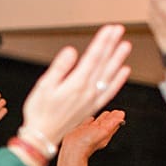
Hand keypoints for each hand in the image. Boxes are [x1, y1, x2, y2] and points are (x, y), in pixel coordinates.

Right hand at [20, 25, 131, 147]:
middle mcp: (88, 91)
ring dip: (118, 59)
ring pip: (109, 75)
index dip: (102, 41)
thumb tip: (71, 52)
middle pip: (103, 63)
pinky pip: (110, 91)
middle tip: (119, 30)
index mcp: (76, 83)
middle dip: (111, 45)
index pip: (93, 57)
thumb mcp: (43, 87)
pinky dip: (118, 80)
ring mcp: (92, 99)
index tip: (109, 29)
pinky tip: (123, 71)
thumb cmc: (39, 112)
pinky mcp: (93, 107)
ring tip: (125, 45)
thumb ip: (59, 68)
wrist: (43, 136)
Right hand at [59, 110, 125, 159]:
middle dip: (111, 117)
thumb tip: (121, 117)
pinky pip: (87, 124)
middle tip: (116, 112)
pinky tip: (90, 119)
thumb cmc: (87, 143)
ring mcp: (89, 132)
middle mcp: (98, 133)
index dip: (117, 118)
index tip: (121, 113)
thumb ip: (113, 123)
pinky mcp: (80, 131)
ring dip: (102, 118)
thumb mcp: (104, 131)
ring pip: (97, 123)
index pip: (114, 124)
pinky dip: (89, 121)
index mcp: (105, 133)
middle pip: (107, 123)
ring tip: (106, 113)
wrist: (73, 148)